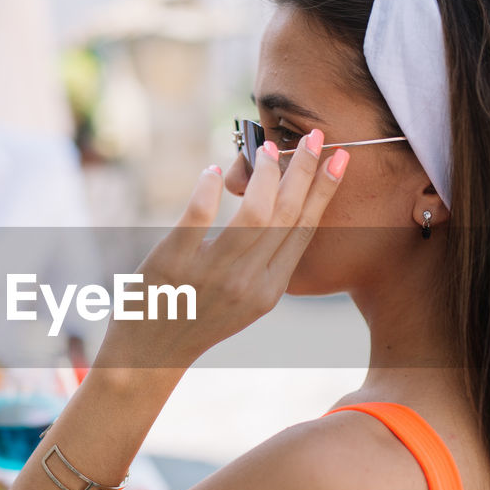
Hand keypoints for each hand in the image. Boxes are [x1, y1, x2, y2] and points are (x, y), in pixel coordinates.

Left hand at [95, 130, 348, 370]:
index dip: (324, 191)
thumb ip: (266, 260)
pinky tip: (212, 173)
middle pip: (286, 216)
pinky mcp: (172, 264)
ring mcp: (211, 274)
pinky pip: (198, 217)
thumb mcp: (245, 297)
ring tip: (264, 151)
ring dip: (264, 176)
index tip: (339, 158)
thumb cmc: (197, 314)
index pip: (304, 231)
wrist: (150, 353)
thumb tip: (279, 204)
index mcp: (269, 289)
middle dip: (305, 171)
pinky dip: (208, 189)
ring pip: (253, 215)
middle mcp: (247, 283)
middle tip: (315, 136)